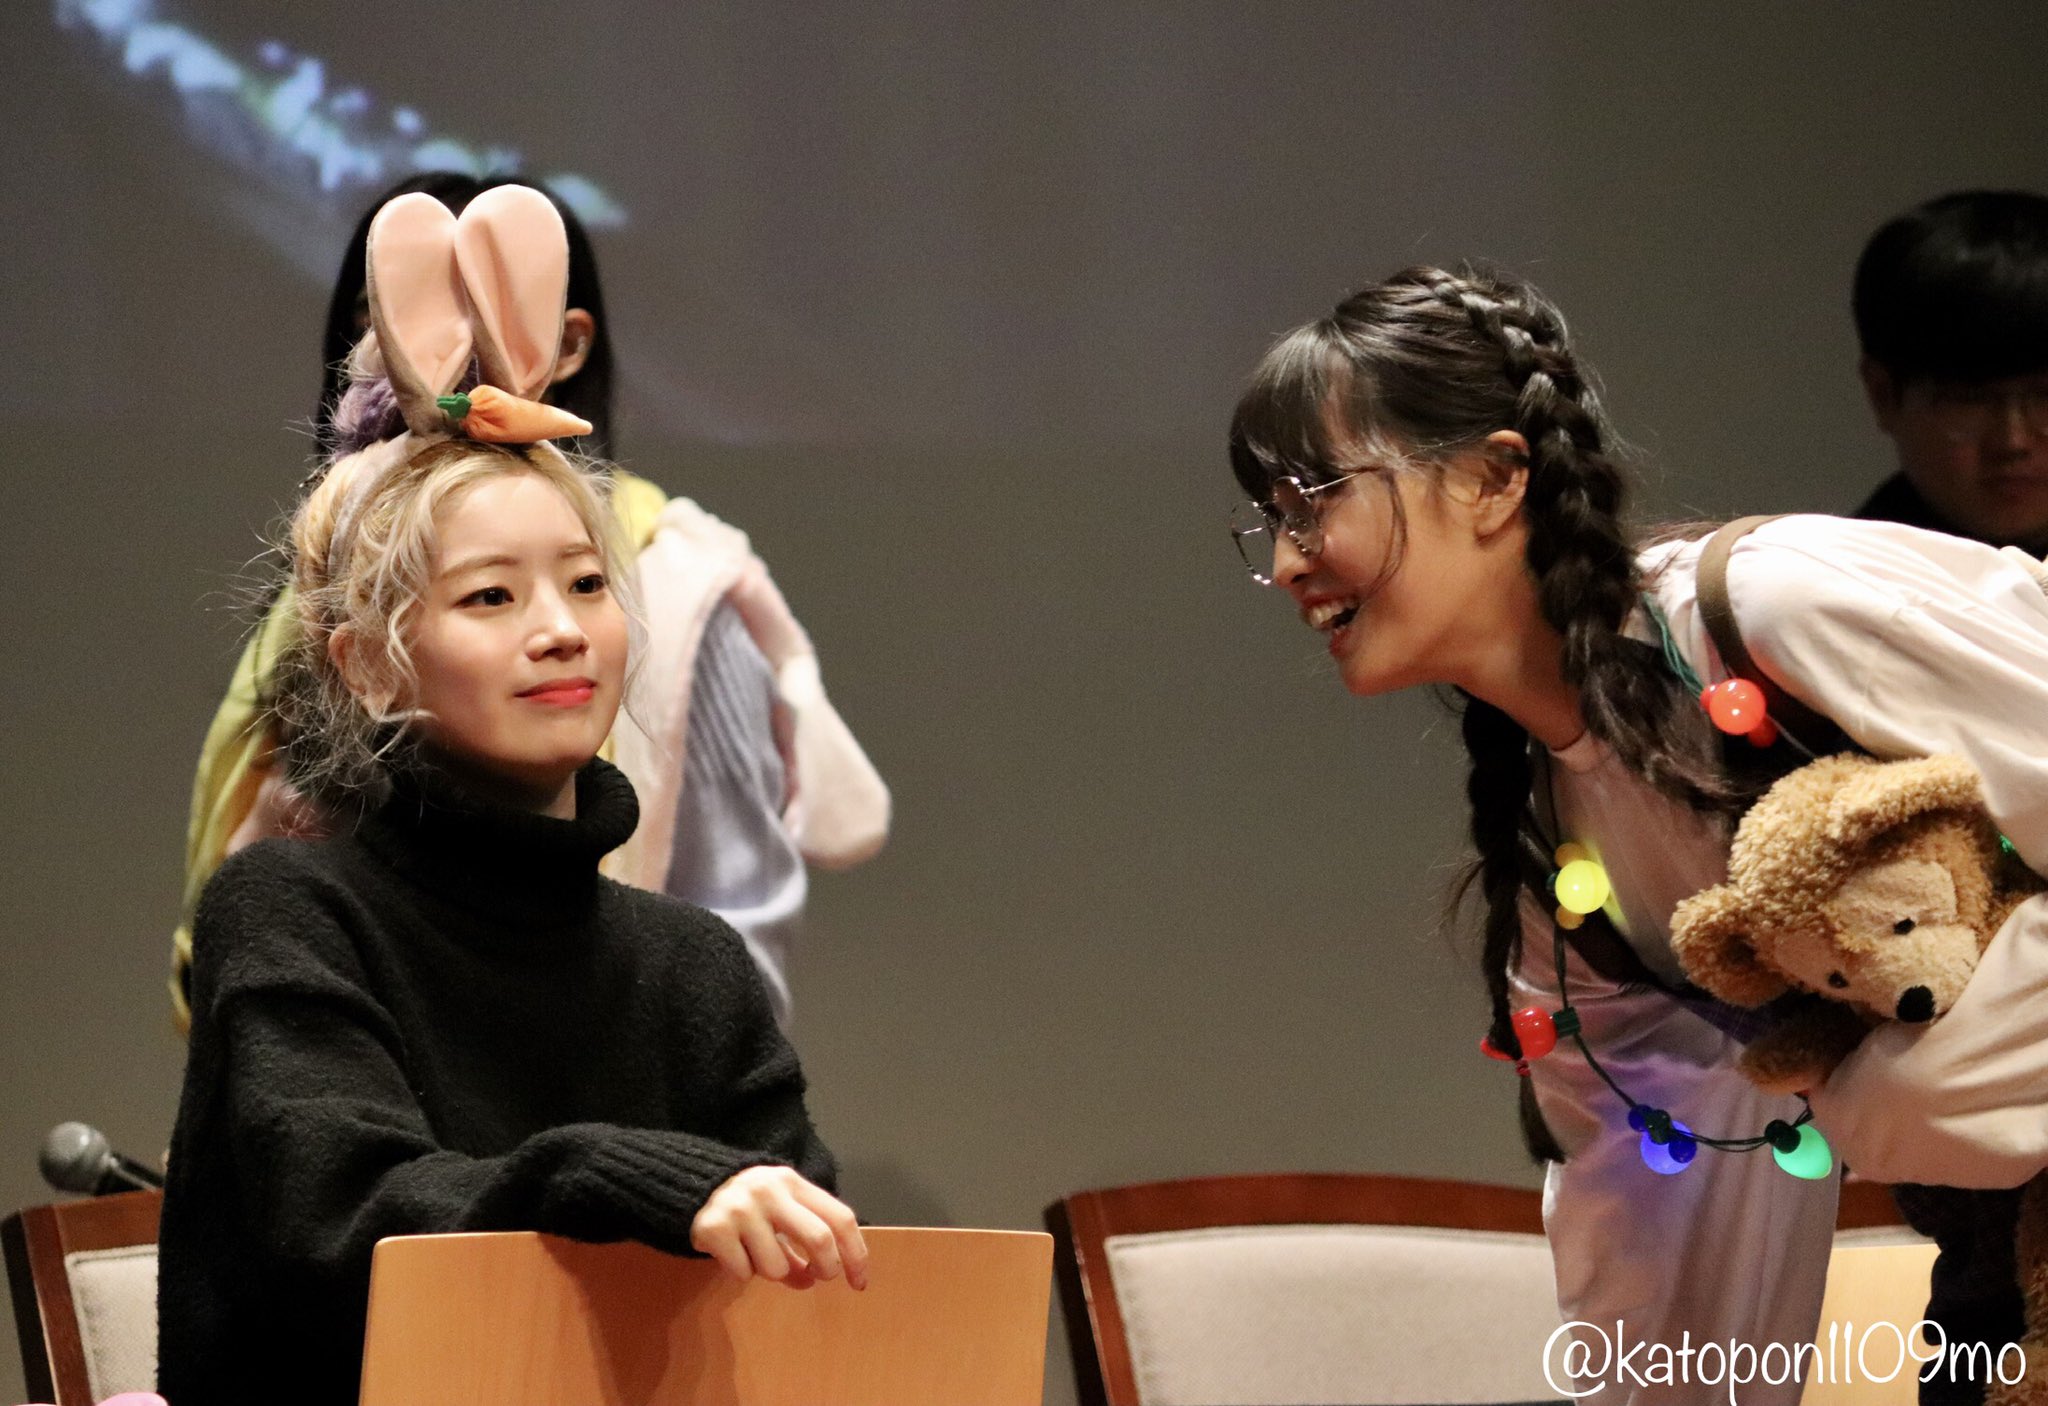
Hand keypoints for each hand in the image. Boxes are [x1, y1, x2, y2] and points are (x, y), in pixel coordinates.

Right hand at [690, 1165, 867, 1289]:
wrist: (695, 1186)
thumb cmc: (752, 1205)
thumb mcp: (781, 1212)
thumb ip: (802, 1243)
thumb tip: (812, 1280)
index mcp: (793, 1182)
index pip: (840, 1218)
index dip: (856, 1254)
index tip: (860, 1282)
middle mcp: (770, 1191)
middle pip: (818, 1238)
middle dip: (827, 1268)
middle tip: (820, 1278)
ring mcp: (741, 1208)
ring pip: (777, 1267)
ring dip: (773, 1272)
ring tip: (756, 1254)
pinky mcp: (714, 1228)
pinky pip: (743, 1273)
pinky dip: (742, 1273)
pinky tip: (732, 1253)